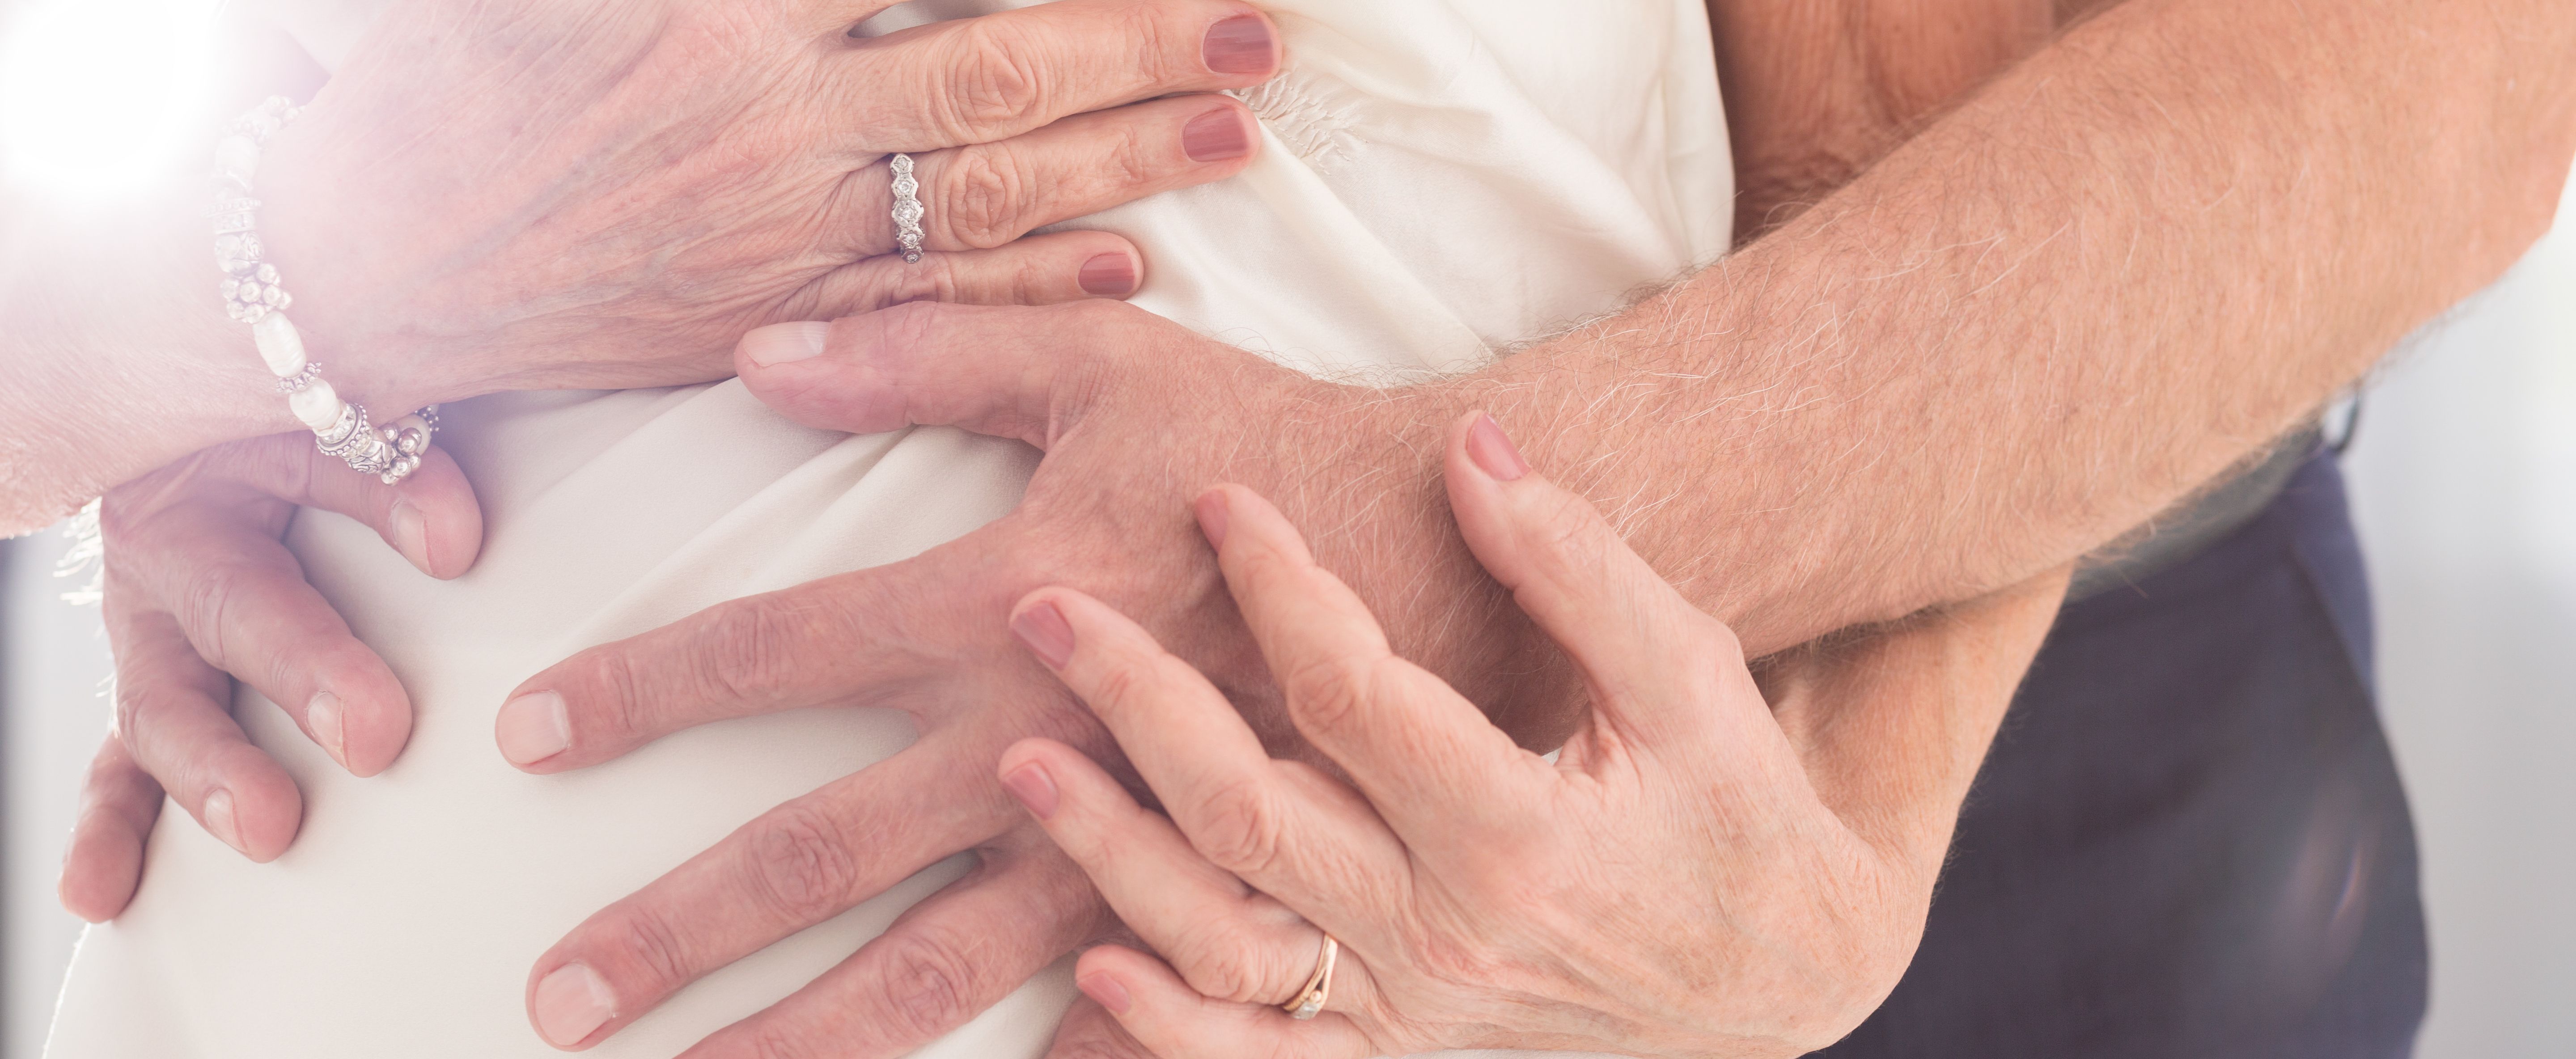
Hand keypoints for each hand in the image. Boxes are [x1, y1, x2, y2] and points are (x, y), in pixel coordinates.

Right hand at [57, 432, 483, 920]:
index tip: (458, 544)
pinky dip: (111, 830)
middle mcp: (176, 554)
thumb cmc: (307, 438)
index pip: (325, 468)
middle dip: (304, 669)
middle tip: (376, 731)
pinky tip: (100, 891)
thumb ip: (401, 467)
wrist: (209, 444)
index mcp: (236, 461)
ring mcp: (152, 637)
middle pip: (238, 608)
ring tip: (265, 826)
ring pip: (168, 704)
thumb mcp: (348, 423)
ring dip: (211, 770)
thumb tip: (453, 538)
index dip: (389, 500)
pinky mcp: (148, 701)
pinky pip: (118, 770)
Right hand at [253, 0, 1281, 412]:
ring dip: (1126, 157)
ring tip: (1238, 129)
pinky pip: (934, 296)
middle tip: (1259, 24)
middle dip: (1140, 39)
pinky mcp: (772, 315)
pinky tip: (1131, 262)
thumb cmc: (433, 93)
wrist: (358, 270)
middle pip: (999, 65)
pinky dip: (1037, 278)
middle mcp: (772, 116)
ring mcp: (782, 226)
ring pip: (991, 184)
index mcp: (719, 11)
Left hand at [498, 302, 1566, 1054]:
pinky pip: (1105, 1025)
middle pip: (818, 855)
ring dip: (804, 1043)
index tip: (527, 733)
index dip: (638, 689)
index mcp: (997, 607)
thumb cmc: (1266, 450)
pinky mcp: (1201, 898)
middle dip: (677, 933)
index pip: (772, 650)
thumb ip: (928, 351)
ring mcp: (1117, 843)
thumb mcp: (1101, 362)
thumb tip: (760, 356)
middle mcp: (1034, 743)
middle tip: (559, 997)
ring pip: (930, 974)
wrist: (1450, 554)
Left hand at [994, 419, 2064, 1057]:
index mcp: (1520, 831)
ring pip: (1221, 939)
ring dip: (1108, 854)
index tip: (1221, 500)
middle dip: (1134, 702)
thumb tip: (1471, 449)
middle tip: (1046, 608)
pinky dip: (1164, 1033)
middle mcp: (1449, 934)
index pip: (1350, 691)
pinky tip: (1091, 968)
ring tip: (1020, 761)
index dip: (1276, 585)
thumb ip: (1578, 565)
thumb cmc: (1734, 807)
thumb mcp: (1688, 674)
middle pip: (1246, 812)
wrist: (1783, 977)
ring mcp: (1414, 1012)